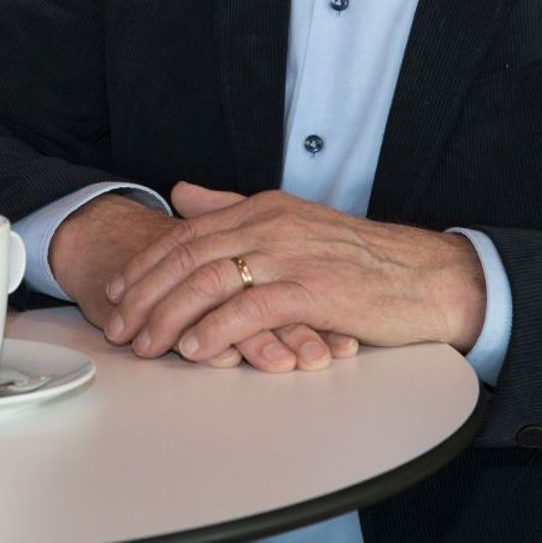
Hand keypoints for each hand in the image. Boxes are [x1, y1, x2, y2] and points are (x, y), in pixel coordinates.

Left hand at [103, 183, 484, 368]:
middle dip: (145, 294)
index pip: (187, 234)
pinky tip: (195, 349)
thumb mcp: (292, 223)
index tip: (115, 291)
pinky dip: (216, 329)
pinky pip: (251, 309)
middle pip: (188, 258)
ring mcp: (292, 256)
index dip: (145, 265)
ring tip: (146, 344)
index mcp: (262, 208)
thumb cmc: (360, 260)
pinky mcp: (314, 290)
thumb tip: (182, 194)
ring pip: (211, 283)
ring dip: (170, 317)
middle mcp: (271, 225)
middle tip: (117, 326)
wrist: (426, 277)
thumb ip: (233, 209)